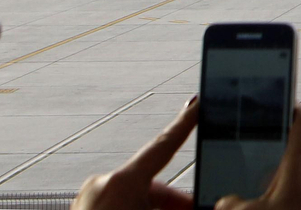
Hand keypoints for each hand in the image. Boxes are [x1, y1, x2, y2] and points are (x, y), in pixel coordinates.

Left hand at [72, 97, 198, 209]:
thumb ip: (185, 206)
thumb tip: (217, 207)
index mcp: (120, 183)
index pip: (164, 144)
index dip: (186, 122)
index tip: (198, 103)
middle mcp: (101, 186)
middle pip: (152, 180)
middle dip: (175, 197)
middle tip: (195, 205)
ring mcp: (88, 199)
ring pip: (135, 194)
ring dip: (156, 205)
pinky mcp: (83, 209)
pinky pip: (119, 203)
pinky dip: (135, 207)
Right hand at [214, 107, 300, 209]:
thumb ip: (231, 201)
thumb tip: (224, 201)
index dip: (290, 106)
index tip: (274, 100)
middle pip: (295, 145)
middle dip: (273, 141)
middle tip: (251, 139)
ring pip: (294, 169)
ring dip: (274, 168)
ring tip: (249, 172)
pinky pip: (295, 189)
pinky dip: (278, 189)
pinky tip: (260, 198)